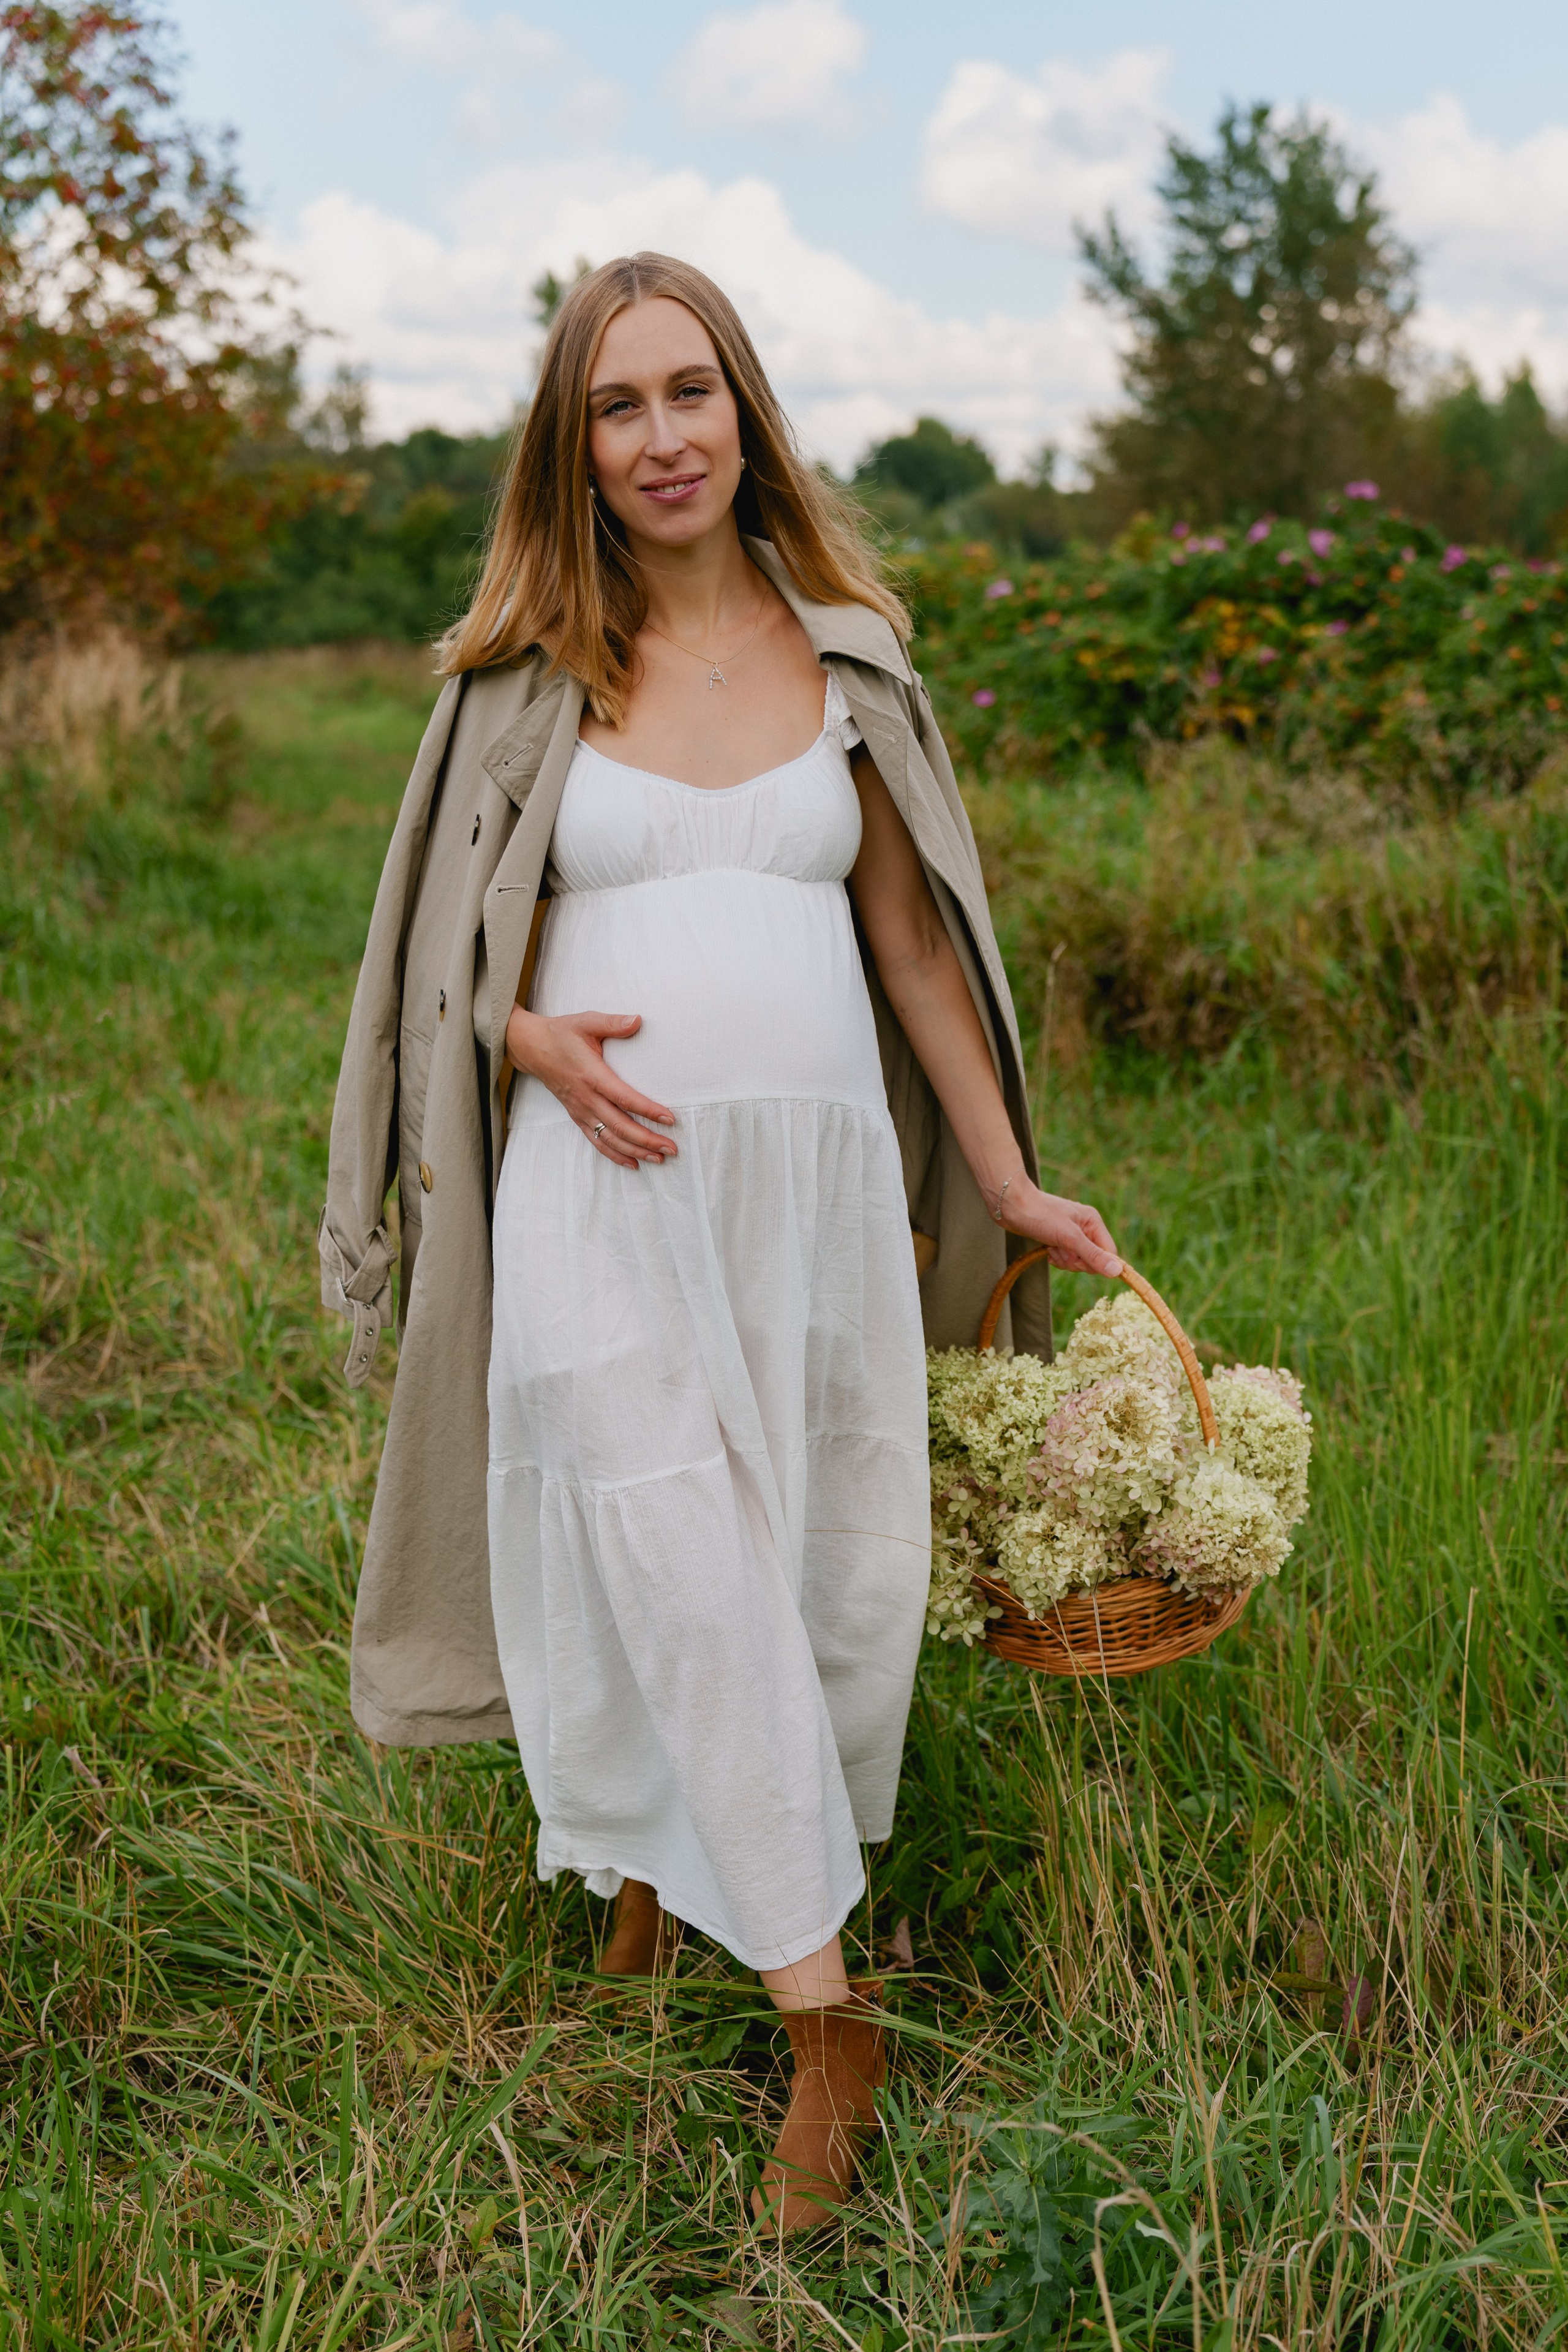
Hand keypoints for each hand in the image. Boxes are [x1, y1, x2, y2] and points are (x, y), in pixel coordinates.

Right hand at [505, 1006, 676, 1169]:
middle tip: (672, 1148)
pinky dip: (615, 1154)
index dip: (648, 1110)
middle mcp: (586, 1098)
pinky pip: (596, 1141)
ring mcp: (580, 1110)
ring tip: (659, 1158)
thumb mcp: (587, 1022)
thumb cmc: (562, 1033)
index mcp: (592, 1075)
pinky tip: (633, 1162)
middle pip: (620, 1126)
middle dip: (647, 1139)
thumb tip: (638, 1020)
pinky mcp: (576, 1116)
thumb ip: (613, 1023)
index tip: (669, 1119)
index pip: (624, 1098)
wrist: (531, 1047)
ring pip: (609, 1138)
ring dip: (635, 1151)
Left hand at [993, 1175, 1120, 1277]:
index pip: (1109, 1253)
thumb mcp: (1069, 1237)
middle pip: (1092, 1260)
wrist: (1011, 1206)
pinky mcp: (1058, 1239)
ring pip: (1077, 1261)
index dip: (1097, 1263)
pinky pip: (1065, 1258)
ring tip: (1051, 1246)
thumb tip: (1117, 1272)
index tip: (1080, 1262)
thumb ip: (1093, 1255)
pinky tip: (1046, 1249)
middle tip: (1061, 1249)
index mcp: (1093, 1222)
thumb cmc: (1040, 1216)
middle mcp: (1085, 1228)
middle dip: (1075, 1261)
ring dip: (1063, 1259)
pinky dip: (1056, 1257)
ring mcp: (1071, 1234)